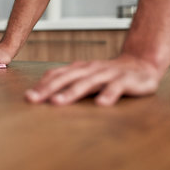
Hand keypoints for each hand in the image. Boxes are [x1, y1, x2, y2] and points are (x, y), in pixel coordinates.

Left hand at [25, 53, 163, 105]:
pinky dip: (108, 95)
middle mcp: (90, 69)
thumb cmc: (107, 75)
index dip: (41, 85)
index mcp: (78, 69)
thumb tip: (41, 93)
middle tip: (33, 100)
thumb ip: (67, 82)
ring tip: (57, 102)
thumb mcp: (85, 77)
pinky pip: (116, 87)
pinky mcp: (125, 80)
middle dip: (48, 89)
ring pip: (87, 83)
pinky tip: (101, 104)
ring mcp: (107, 73)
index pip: (56, 75)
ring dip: (71, 92)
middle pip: (66, 78)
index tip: (28, 97)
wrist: (141, 64)